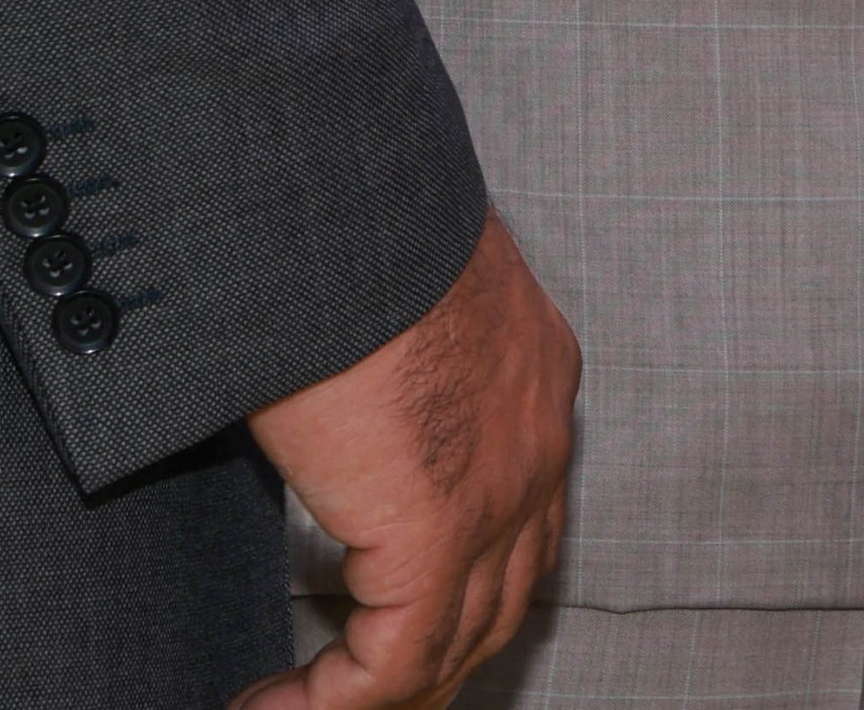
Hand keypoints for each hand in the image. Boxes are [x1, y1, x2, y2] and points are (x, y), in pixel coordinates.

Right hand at [234, 211, 576, 709]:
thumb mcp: (391, 301)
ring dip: (365, 697)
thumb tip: (333, 402)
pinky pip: (393, 667)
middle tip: (331, 692)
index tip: (368, 628)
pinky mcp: (439, 529)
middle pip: (498, 601)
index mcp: (533, 379)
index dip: (452, 597)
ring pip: (450, 647)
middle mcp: (538, 440)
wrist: (349, 204)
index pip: (521, 527)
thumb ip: (388, 365)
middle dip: (417, 663)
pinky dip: (326, 707)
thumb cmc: (351, 229)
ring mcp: (502, 490)